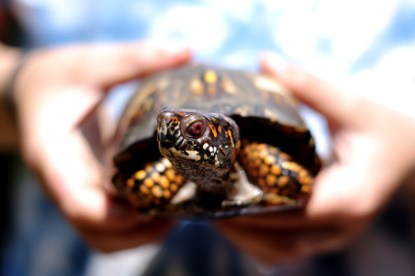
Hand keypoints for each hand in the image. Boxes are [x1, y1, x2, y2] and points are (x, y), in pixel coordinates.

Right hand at [13, 42, 190, 251]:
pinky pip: (109, 223)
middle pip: (96, 231)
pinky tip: (163, 202)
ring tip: (178, 212)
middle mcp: (63, 183)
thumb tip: (186, 51)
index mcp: (54, 157)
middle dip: (139, 230)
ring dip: (140, 234)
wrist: (30, 94)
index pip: (77, 204)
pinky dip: (135, 225)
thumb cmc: (54, 78)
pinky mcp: (88, 190)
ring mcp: (76, 190)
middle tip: (181, 210)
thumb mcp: (89, 64)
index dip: (115, 215)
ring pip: (103, 236)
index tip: (155, 205)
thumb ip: (133, 59)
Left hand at [216, 53, 414, 263]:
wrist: (405, 154)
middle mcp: (341, 227)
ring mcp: (331, 236)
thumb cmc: (382, 129)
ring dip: (240, 234)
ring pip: (277, 252)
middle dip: (236, 220)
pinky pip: (282, 249)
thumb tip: (265, 61)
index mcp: (351, 196)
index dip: (251, 201)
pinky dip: (254, 239)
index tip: (214, 185)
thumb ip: (310, 85)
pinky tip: (232, 216)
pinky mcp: (322, 235)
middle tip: (199, 196)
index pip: (292, 210)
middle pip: (278, 238)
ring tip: (207, 208)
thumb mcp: (353, 104)